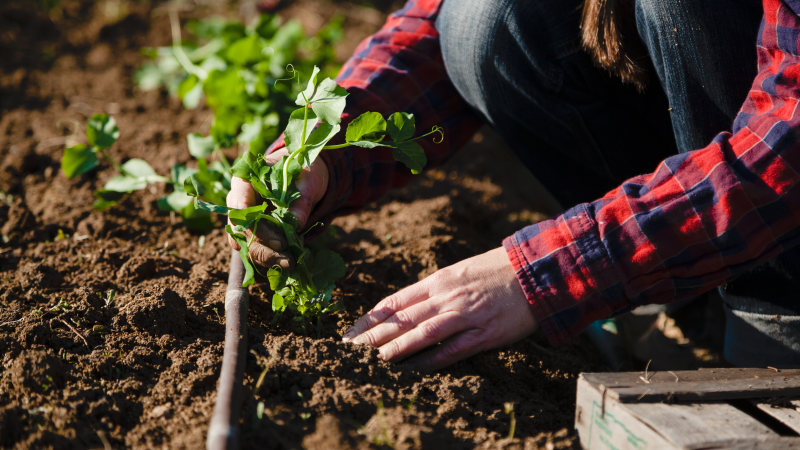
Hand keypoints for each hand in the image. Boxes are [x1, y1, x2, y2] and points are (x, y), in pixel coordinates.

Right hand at [226, 148, 328, 269]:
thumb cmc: (303, 171)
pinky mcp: (253, 230)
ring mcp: (244, 217)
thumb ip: (301, 200)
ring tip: (290, 263)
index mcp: (246, 180)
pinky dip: (268, 257)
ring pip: (246, 242)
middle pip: (241, 229)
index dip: (256, 226)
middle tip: (287, 258)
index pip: (239, 205)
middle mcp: (239, 200)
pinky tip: (285, 263)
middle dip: (264, 246)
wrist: (304, 176)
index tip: (279, 242)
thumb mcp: (308, 179)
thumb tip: (295, 224)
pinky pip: (253, 247)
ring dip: (266, 256)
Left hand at [342, 247, 537, 371]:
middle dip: (374, 336)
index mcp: (439, 280)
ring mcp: (466, 315)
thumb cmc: (496, 270)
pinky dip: (432, 360)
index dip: (371, 318)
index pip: (396, 300)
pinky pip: (454, 349)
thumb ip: (434, 289)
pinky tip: (414, 369)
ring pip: (423, 333)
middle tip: (351, 351)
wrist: (536, 269)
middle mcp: (447, 296)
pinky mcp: (486, 333)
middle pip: (403, 318)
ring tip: (375, 361)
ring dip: (397, 348)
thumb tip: (406, 306)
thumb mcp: (459, 271)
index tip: (352, 332)